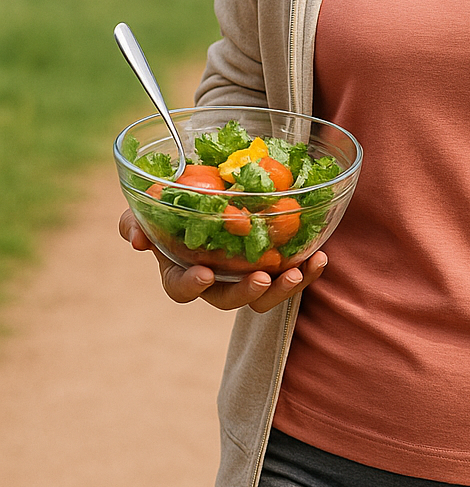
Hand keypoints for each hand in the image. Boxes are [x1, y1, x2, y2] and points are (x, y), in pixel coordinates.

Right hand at [118, 210, 327, 312]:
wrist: (211, 187)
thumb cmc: (175, 201)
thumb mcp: (149, 207)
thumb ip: (133, 220)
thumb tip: (135, 238)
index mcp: (182, 271)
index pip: (181, 289)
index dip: (191, 285)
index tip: (203, 273)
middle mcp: (216, 280)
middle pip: (228, 299)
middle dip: (246, 293)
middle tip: (261, 278)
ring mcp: (245, 276)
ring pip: (264, 297)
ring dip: (282, 289)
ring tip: (296, 272)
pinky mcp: (273, 267)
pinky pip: (291, 276)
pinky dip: (307, 272)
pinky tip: (320, 258)